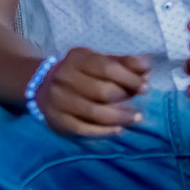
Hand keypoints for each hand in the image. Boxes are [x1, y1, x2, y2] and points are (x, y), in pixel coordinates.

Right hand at [35, 48, 149, 136]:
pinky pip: (85, 129)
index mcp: (77, 58)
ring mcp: (59, 100)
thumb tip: (146, 68)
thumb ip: (123, 63)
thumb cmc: (80, 73)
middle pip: (102, 91)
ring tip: (135, 119)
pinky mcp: (58, 120)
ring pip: (95, 113)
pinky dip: (105, 131)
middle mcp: (64, 77)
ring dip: (120, 118)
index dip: (130, 78)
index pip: (107, 68)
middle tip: (138, 104)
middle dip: (125, 98)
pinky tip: (118, 129)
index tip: (144, 86)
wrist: (43, 87)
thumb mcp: (98, 61)